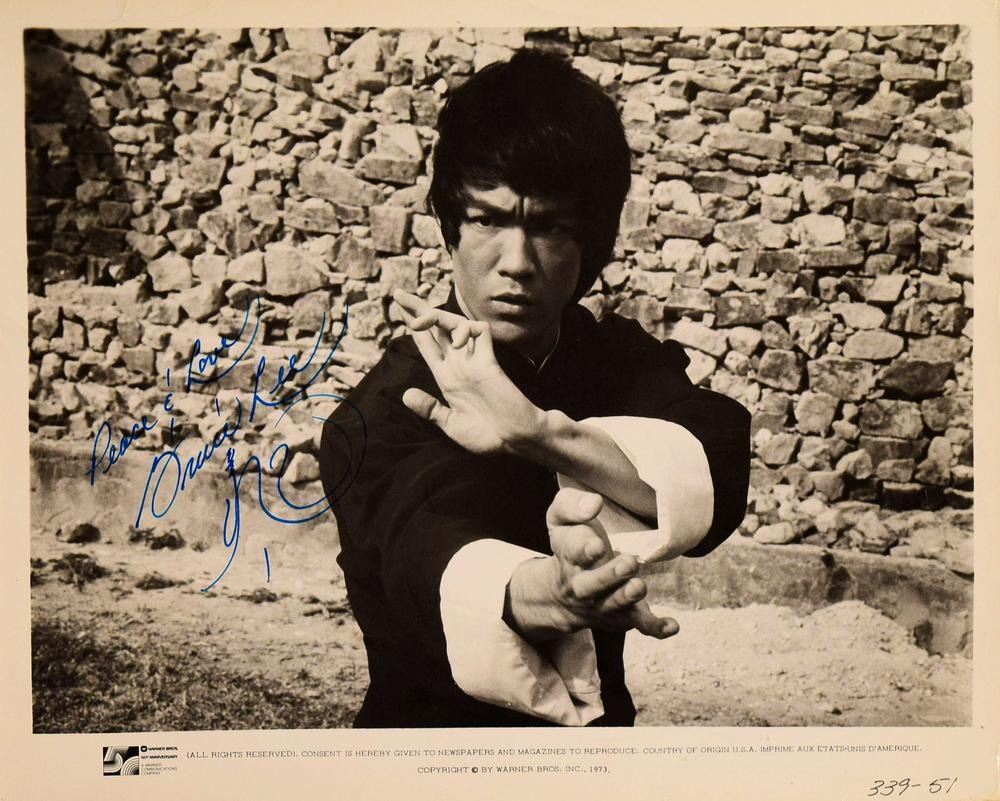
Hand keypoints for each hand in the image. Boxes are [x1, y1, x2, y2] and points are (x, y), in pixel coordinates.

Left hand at [393, 289, 543, 454]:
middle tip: (398, 295)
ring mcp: (474, 361)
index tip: (397, 308)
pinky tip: (455, 340)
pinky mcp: (490, 362)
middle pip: (436, 327)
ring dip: (437, 317)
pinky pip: (480, 332)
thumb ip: (430, 410)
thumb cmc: (487, 437)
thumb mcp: (451, 424)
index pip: (426, 343)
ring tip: (420, 320)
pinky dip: (467, 328)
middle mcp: (458, 364)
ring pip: (455, 324)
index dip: (412, 326)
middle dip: (417, 309)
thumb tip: (406, 394)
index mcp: (446, 378)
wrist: (515, 441)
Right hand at [508, 488, 678, 641]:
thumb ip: (572, 506)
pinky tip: (672, 626)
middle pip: (592, 585)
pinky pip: (639, 625)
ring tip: (639, 586)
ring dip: (627, 597)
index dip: (583, 549)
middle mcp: (583, 585)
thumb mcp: (561, 519)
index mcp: (568, 556)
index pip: (572, 551)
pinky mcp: (623, 615)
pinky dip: (655, 627)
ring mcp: (603, 603)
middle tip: (628, 563)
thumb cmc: (571, 544)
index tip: (596, 545)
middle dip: (609, 576)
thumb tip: (594, 503)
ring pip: (613, 606)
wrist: (562, 593)